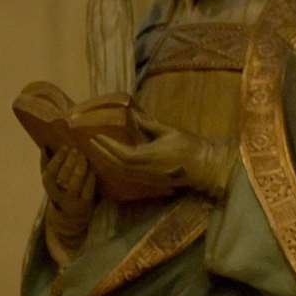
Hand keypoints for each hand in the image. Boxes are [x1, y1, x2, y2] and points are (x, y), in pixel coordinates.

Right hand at [41, 147, 96, 244]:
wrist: (69, 220)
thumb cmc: (60, 194)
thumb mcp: (51, 183)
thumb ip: (47, 166)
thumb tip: (44, 146)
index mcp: (49, 188)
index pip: (49, 174)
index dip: (56, 160)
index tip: (64, 147)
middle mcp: (58, 196)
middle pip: (62, 177)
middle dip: (69, 161)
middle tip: (75, 149)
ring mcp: (72, 201)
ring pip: (74, 183)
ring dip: (80, 168)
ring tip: (84, 156)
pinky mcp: (85, 205)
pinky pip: (88, 190)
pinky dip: (90, 178)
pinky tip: (92, 169)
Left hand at [86, 110, 235, 200]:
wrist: (205, 167)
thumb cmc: (189, 146)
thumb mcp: (169, 131)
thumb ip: (148, 124)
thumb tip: (132, 114)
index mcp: (149, 157)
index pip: (121, 153)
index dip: (106, 146)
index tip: (95, 136)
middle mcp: (145, 170)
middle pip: (116, 165)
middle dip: (102, 154)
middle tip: (91, 143)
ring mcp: (147, 178)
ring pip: (120, 173)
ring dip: (107, 162)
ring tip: (98, 151)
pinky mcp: (151, 181)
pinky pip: (128, 176)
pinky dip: (117, 168)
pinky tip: (112, 162)